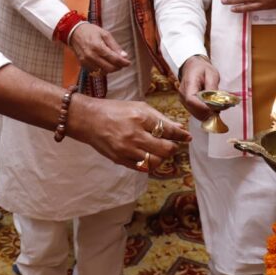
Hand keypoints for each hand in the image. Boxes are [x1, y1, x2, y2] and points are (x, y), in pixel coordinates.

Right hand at [67, 95, 190, 171]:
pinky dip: (149, 164)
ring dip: (161, 157)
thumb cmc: (114, 110)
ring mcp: (126, 149)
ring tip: (159, 150)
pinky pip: (142, 168)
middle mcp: (134, 135)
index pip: (168, 130)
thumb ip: (159, 118)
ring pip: (155, 162)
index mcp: (140, 117)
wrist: (88, 120)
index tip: (186, 137)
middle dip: (172, 148)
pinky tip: (148, 156)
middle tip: (172, 145)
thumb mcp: (138, 107)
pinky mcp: (120, 160)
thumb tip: (179, 128)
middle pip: (165, 149)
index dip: (181, 135)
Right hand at [68, 23, 131, 72]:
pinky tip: (105, 64)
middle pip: (109, 68)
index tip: (129, 62)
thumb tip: (124, 56)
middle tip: (122, 63)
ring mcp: (86, 61)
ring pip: (102, 72)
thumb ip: (115, 46)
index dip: (123, 62)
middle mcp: (91, 56)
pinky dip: (102, 70)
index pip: (114, 59)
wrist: (74, 32)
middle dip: (118, 67)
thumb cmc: (91, 31)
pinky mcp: (82, 64)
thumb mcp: (105, 34)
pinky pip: (95, 72)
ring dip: (110, 69)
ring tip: (114, 63)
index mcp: (97, 47)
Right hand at [178, 55, 220, 121]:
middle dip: (209, 111)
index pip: (191, 100)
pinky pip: (197, 113)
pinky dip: (206, 113)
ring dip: (209, 113)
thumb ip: (212, 87)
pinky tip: (214, 107)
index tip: (216, 108)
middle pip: (194, 110)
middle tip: (223, 107)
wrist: (193, 67)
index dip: (203, 107)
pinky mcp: (187, 105)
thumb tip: (215, 101)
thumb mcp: (211, 73)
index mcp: (188, 84)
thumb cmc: (202, 69)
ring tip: (220, 106)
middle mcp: (183, 95)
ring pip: (196, 114)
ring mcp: (184, 101)